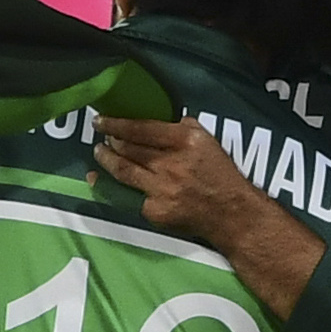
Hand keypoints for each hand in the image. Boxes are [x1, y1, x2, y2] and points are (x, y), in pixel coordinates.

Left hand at [94, 116, 324, 313]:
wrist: (231, 213)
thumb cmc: (220, 174)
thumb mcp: (207, 141)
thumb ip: (183, 127)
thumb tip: (158, 118)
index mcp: (184, 141)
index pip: (140, 128)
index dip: (116, 123)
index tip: (101, 120)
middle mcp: (170, 163)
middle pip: (127, 148)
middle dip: (109, 141)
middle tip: (100, 136)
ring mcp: (161, 189)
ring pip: (123, 171)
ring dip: (107, 161)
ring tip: (99, 154)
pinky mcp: (155, 210)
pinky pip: (133, 196)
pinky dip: (121, 189)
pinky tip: (110, 183)